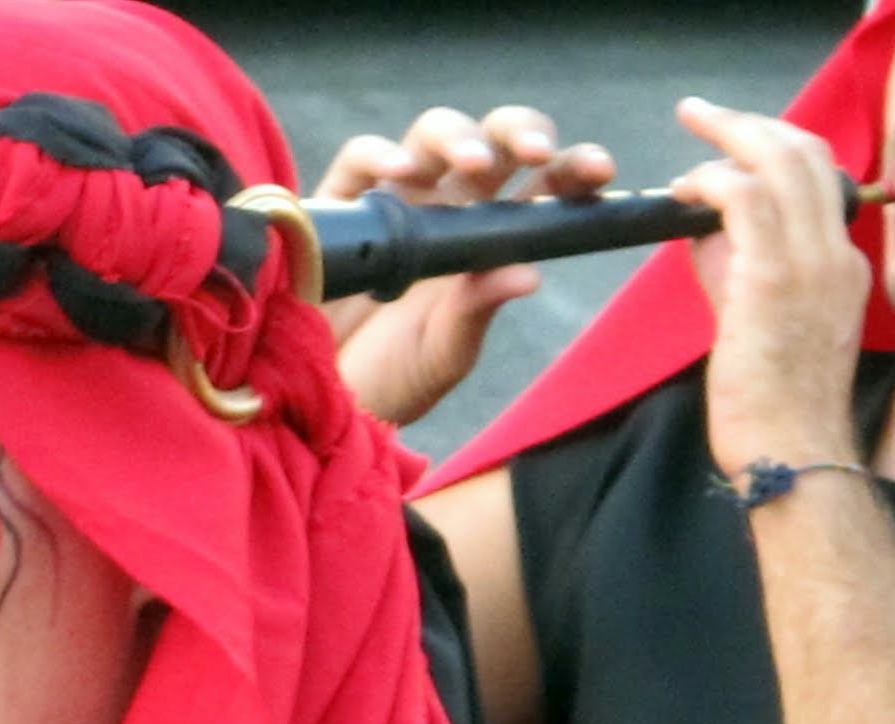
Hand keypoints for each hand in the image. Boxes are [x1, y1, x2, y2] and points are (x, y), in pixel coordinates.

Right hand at [319, 105, 614, 425]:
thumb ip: (476, 313)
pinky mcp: (336, 208)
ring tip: (474, 161)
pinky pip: (357, 161)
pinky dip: (378, 155)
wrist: (308, 404)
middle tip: (538, 155)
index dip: (573, 170)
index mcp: (488, 242)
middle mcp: (445, 210)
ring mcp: (391, 203)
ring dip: (459, 136)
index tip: (599, 175)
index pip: (542, 188)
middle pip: (495, 143)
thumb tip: (527, 275)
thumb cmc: (383, 384)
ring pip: (432, 136)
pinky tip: (400, 173)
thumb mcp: (439, 357)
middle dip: (522, 134)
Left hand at [671, 97, 871, 477]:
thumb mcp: (756, 321)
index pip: (818, 179)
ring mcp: (810, 263)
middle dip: (750, 123)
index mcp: (841, 263)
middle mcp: (836, 253)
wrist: (790, 448)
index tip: (730, 142)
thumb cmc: (767, 402)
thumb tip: (700, 227)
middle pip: (806, 154)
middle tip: (702, 114)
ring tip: (693, 128)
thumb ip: (734, 269)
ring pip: (781, 163)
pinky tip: (684, 189)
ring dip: (730, 136)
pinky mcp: (771, 280)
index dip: (772, 148)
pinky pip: (744, 199)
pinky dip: (712, 180)